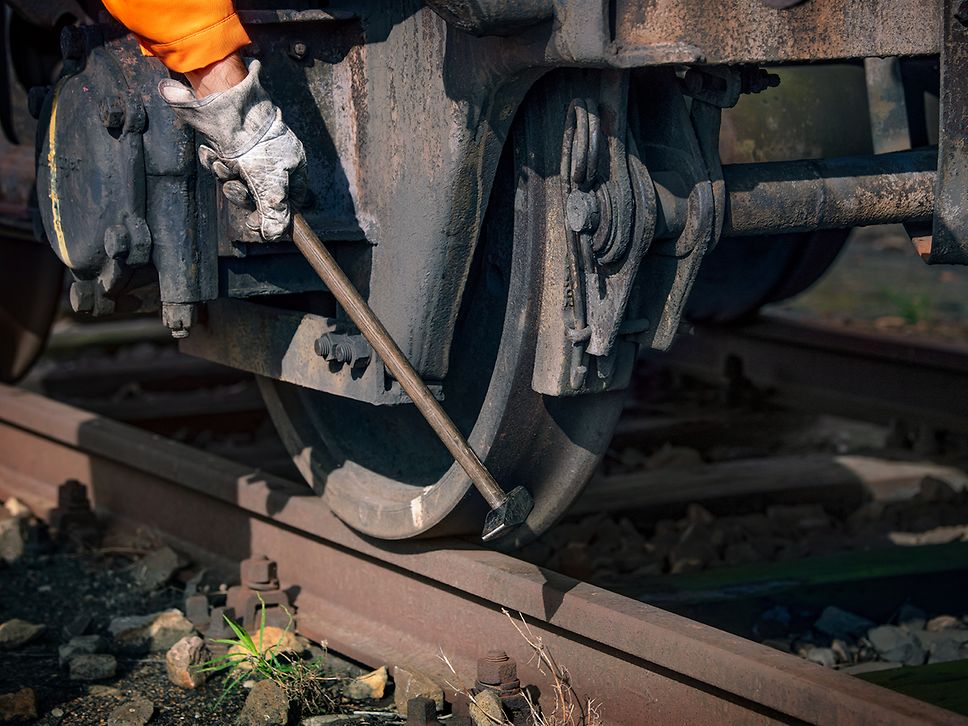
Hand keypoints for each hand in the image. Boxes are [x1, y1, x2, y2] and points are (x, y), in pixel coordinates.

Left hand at [159, 59, 306, 240]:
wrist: (227, 106)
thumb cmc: (256, 145)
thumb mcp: (269, 184)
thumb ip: (274, 212)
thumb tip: (273, 236)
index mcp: (293, 165)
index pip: (290, 200)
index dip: (274, 213)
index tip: (258, 222)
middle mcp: (275, 158)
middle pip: (260, 192)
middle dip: (243, 193)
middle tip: (235, 187)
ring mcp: (253, 150)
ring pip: (240, 179)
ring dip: (228, 177)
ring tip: (224, 166)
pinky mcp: (232, 144)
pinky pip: (225, 165)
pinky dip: (217, 164)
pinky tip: (213, 156)